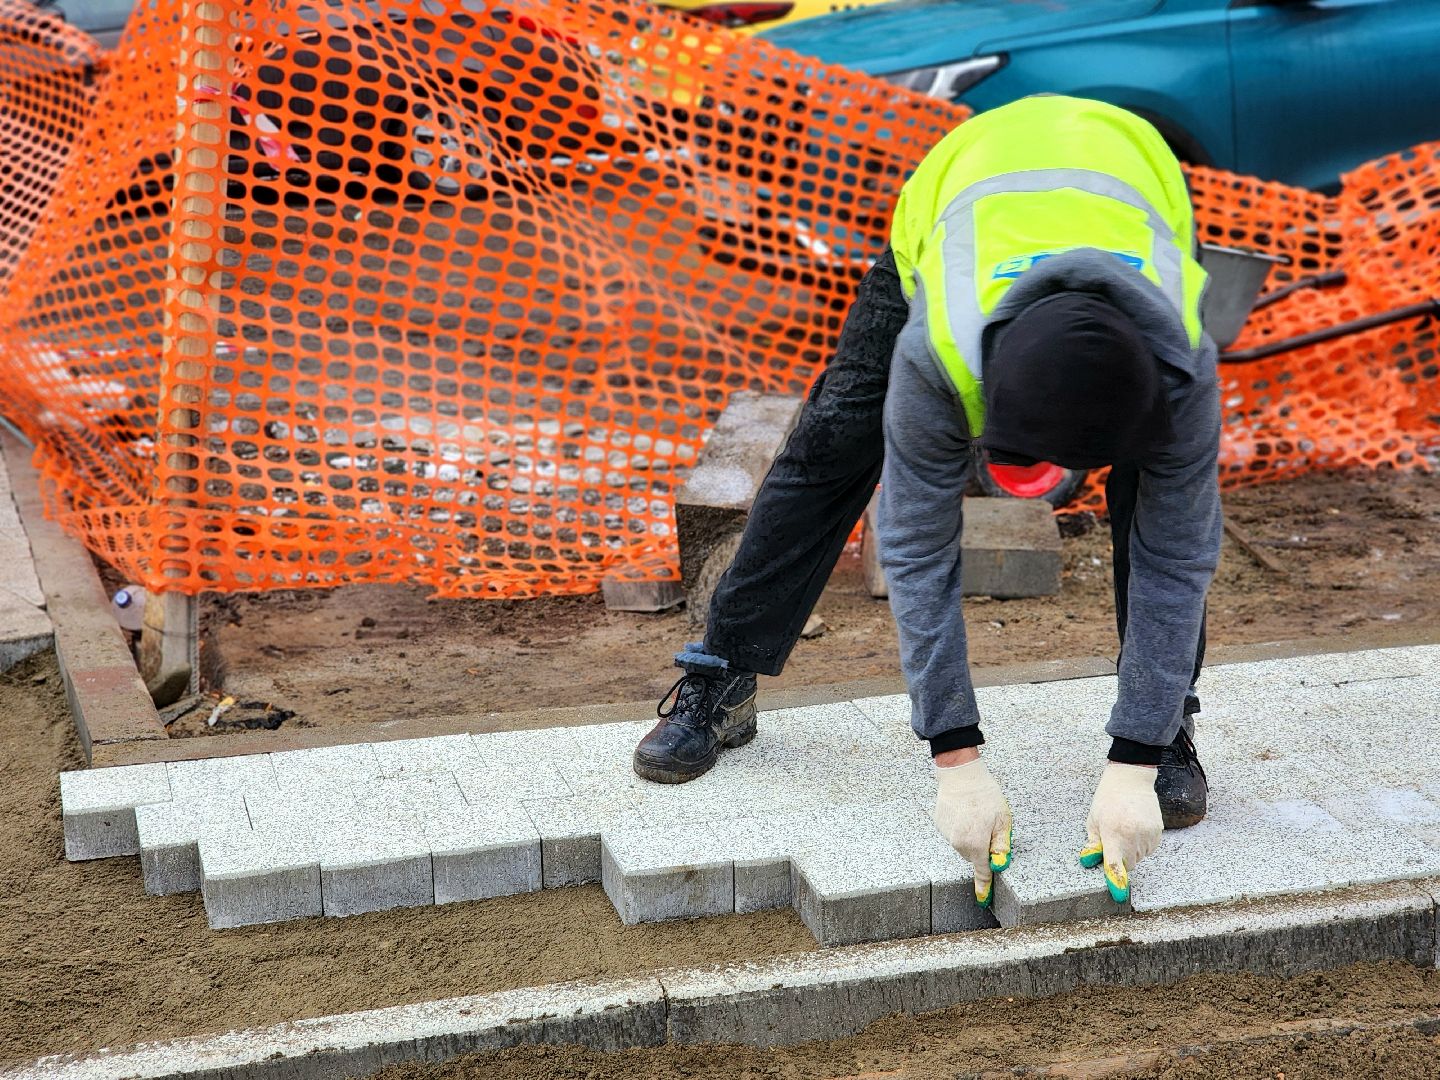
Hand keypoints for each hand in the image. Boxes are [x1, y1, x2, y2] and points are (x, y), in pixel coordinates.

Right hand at [933, 758, 1012, 906]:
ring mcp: (947, 834)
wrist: (960, 774)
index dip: (983, 887)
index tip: (982, 900)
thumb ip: (1001, 846)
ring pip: (964, 845)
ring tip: (976, 816)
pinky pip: (954, 834)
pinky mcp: (940, 825)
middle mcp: (958, 843)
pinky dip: (961, 828)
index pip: (981, 872)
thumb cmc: (985, 795)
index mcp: (976, 844)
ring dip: (971, 837)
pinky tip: (965, 813)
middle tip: (990, 827)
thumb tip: (999, 865)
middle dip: (982, 848)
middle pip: (974, 857)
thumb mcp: (1003, 820)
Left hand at [1080, 762, 1162, 903]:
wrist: (1130, 780)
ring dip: (1132, 850)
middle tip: (1114, 838)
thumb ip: (1093, 843)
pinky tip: (1136, 827)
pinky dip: (1142, 844)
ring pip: (1139, 857)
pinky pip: (1149, 848)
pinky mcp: (1158, 832)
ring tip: (1125, 828)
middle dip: (1120, 858)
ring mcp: (1148, 834)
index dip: (1116, 880)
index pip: (1115, 864)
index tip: (1118, 894)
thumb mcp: (1093, 820)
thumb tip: (1090, 861)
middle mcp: (1133, 836)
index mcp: (1113, 834)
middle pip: (1128, 864)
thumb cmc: (1107, 799)